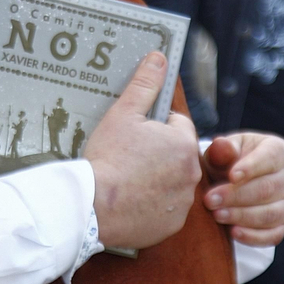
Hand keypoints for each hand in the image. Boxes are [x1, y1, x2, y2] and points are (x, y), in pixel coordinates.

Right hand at [84, 52, 202, 251]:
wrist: (92, 207)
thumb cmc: (108, 158)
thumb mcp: (123, 114)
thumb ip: (145, 84)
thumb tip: (159, 58)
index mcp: (183, 143)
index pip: (178, 126)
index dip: (155, 127)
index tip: (135, 136)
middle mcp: (192, 174)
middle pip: (177, 155)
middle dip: (158, 154)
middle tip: (129, 158)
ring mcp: (183, 202)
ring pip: (173, 183)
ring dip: (158, 180)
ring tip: (128, 181)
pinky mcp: (171, 225)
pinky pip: (166, 209)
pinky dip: (153, 206)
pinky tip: (132, 202)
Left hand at [200, 133, 283, 246]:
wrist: (234, 180)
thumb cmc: (229, 160)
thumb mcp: (226, 149)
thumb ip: (223, 148)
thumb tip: (222, 147)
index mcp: (278, 150)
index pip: (268, 158)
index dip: (250, 167)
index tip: (231, 176)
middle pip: (266, 188)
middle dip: (236, 196)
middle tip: (210, 200)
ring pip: (269, 213)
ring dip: (241, 216)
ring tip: (217, 215)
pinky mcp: (283, 224)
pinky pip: (273, 235)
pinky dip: (253, 237)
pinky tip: (233, 232)